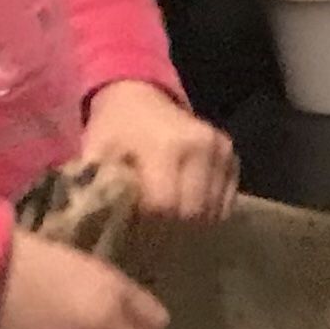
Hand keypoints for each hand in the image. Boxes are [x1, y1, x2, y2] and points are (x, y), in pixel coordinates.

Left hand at [81, 77, 235, 220]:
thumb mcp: (97, 154)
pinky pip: (226, 203)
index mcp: (167, 146)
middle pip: (192, 211)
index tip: (131, 228)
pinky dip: (206, 213)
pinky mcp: (232, 158)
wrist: (139, 97)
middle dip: (169, 228)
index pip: (165, 205)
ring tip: (166, 222)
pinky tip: (184, 209)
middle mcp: (202, 147)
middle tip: (149, 231)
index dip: (146, 224)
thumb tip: (107, 224)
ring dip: (189, 224)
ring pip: (212, 211)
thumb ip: (102, 188)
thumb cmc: (114, 130)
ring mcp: (222, 151)